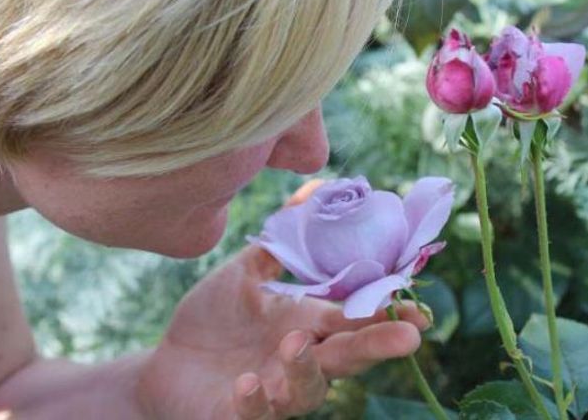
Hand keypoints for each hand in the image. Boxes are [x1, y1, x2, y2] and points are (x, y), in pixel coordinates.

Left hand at [136, 182, 429, 418]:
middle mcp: (300, 360)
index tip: (419, 310)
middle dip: (375, 345)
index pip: (353, 318)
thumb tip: (313, 190)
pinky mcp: (241, 414)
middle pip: (346, 355)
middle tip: (408, 338)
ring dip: (305, 369)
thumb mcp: (245, 274)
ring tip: (295, 344)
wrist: (169, 364)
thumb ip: (280, 242)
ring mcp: (274, 391)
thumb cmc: (215, 319)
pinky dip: (255, 401)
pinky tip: (245, 384)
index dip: (386, 315)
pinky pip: (256, 414)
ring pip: (307, 390)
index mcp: (306, 324)